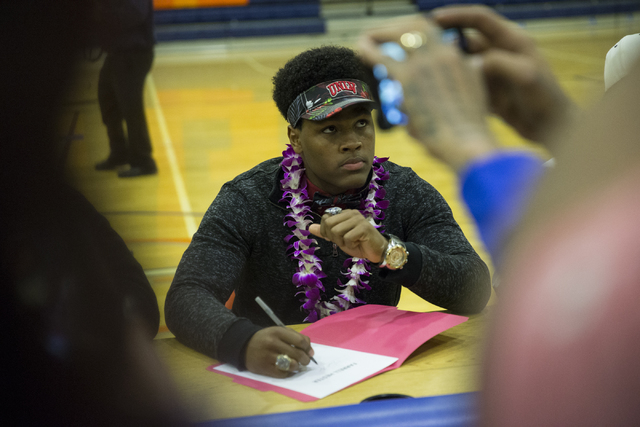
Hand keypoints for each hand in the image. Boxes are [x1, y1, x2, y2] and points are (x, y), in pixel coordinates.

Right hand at [244, 327, 313, 377]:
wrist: (244, 346)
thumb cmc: (265, 338)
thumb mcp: (279, 331)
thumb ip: (296, 337)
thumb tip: (311, 352)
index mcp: (278, 332)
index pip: (300, 341)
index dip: (308, 348)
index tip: (309, 351)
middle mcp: (273, 343)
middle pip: (297, 354)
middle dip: (305, 359)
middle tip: (305, 361)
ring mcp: (268, 357)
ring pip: (291, 365)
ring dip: (296, 366)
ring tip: (295, 365)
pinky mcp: (265, 368)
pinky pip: (283, 374)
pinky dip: (288, 373)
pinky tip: (286, 369)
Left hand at [308, 209, 387, 261]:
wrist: (376, 251)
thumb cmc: (358, 244)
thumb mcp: (339, 238)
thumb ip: (325, 232)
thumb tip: (310, 228)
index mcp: (345, 213)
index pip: (326, 218)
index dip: (326, 231)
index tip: (336, 238)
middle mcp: (351, 213)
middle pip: (329, 224)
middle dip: (333, 237)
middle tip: (343, 242)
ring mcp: (358, 219)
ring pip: (336, 231)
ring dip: (342, 242)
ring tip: (351, 243)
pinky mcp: (363, 227)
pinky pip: (347, 238)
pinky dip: (350, 245)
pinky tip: (358, 244)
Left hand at [358, 15, 497, 170]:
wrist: (469, 144)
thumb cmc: (469, 129)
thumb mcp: (477, 92)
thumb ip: (469, 74)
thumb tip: (473, 63)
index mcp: (459, 58)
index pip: (435, 32)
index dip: (416, 31)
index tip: (401, 38)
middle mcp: (444, 53)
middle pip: (418, 26)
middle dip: (397, 27)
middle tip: (381, 35)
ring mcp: (426, 63)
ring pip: (399, 34)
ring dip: (380, 34)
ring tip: (365, 39)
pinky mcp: (409, 79)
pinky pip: (382, 56)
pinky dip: (369, 48)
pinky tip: (359, 48)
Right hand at [432, 5, 577, 144]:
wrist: (551, 128)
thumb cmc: (546, 98)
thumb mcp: (526, 76)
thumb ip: (500, 63)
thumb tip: (474, 62)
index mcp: (511, 40)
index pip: (480, 18)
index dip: (457, 16)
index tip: (433, 18)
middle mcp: (498, 51)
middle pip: (464, 39)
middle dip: (443, 41)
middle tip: (417, 48)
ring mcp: (491, 72)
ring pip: (461, 62)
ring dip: (444, 65)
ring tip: (420, 70)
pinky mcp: (485, 90)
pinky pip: (464, 83)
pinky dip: (451, 85)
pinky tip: (434, 91)